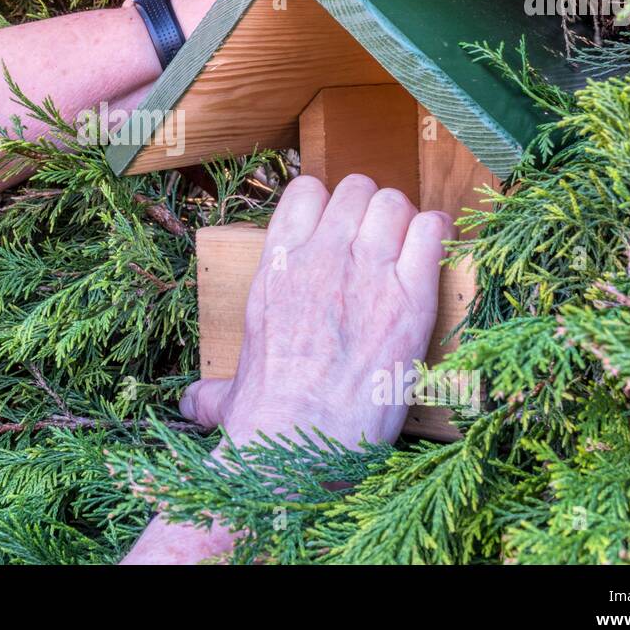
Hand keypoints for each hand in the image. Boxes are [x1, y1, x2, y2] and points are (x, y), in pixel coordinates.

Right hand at [180, 174, 453, 449]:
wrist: (302, 440)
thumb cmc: (266, 418)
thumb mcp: (232, 393)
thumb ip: (215, 390)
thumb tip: (192, 403)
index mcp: (276, 267)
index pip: (305, 192)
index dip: (327, 204)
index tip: (337, 229)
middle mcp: (321, 257)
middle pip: (356, 189)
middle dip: (369, 209)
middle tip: (377, 243)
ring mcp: (367, 271)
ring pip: (394, 203)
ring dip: (403, 221)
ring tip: (407, 249)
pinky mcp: (411, 297)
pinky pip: (432, 231)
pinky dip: (437, 235)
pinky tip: (433, 258)